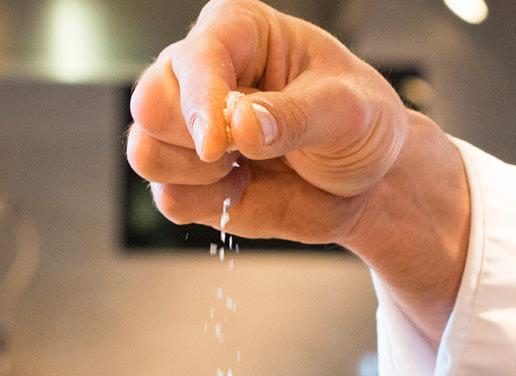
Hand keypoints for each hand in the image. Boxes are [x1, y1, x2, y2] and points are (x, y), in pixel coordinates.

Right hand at [128, 0, 469, 336]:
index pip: (193, 60)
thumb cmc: (360, 124)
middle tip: (246, 152)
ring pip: (146, 153)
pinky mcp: (191, 178)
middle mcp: (200, 72)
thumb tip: (240, 125)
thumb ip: (296, 116)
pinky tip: (244, 189)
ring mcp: (188, 127)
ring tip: (248, 169)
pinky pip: (169, 199)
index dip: (200, 103)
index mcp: (238, 29)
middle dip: (195, 142)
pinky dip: (207, 205)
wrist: (369, 180)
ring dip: (197, 176)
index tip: (219, 144)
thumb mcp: (348, 111)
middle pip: (150, 105)